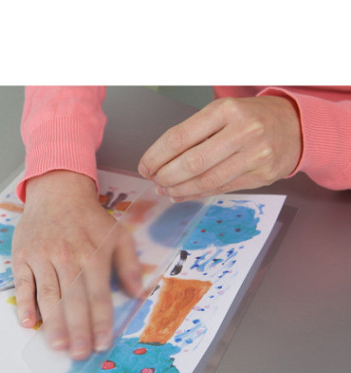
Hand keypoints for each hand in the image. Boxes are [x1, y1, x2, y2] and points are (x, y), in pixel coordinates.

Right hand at [11, 170, 142, 359]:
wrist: (57, 190)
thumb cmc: (89, 218)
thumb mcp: (118, 235)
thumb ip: (129, 265)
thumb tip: (139, 294)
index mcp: (93, 255)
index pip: (98, 296)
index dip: (101, 322)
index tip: (103, 344)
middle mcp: (68, 258)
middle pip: (73, 300)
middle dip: (77, 330)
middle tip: (79, 354)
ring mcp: (43, 257)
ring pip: (48, 295)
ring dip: (53, 322)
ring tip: (57, 345)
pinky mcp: (23, 256)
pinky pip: (22, 283)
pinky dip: (24, 303)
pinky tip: (28, 323)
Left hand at [138, 95, 302, 200]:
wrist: (294, 126)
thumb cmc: (250, 118)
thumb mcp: (223, 113)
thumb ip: (194, 134)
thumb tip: (159, 161)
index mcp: (226, 111)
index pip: (180, 137)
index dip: (156, 156)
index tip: (145, 166)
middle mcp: (242, 131)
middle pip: (192, 162)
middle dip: (166, 176)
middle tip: (154, 180)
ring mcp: (254, 155)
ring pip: (206, 180)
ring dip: (179, 189)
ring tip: (165, 189)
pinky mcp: (261, 175)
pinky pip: (220, 189)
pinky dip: (195, 194)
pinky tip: (182, 194)